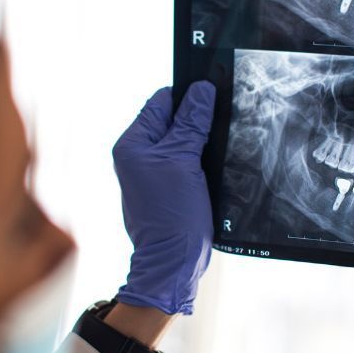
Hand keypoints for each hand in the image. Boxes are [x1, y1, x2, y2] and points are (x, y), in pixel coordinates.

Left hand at [112, 81, 215, 314]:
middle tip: (221, 120)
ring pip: (183, 140)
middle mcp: (138, 155)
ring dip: (201, 140)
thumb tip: (201, 90)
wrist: (173, 262)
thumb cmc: (172, 215)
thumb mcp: (184, 161)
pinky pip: (187, 160)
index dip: (187, 96)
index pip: (161, 102)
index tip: (214, 92)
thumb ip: (191, 123)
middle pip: (173, 120)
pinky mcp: (169, 186)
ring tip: (219, 143)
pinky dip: (201, 158)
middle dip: (196, 118)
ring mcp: (153, 172)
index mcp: (132, 144)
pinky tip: (216, 162)